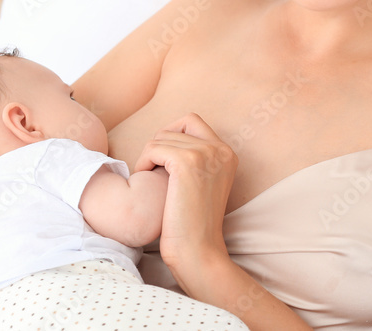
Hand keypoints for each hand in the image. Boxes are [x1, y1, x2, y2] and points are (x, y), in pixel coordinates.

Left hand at [133, 112, 237, 286]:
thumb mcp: (201, 182)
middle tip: (152, 169)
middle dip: (158, 144)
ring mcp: (206, 154)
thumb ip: (193, 157)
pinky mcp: (188, 162)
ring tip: (148, 178)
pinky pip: (154, 148)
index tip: (161, 159)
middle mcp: (221, 149)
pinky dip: (144, 162)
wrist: (197, 250)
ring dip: (148, 156)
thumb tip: (165, 134)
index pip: (192, 121)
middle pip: (176, 126)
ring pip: (161, 137)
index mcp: (227, 153)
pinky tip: (144, 179)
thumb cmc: (192, 222)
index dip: (171, 134)